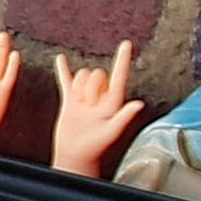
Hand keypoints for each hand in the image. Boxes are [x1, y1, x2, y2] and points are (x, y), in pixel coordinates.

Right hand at [49, 43, 145, 178]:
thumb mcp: (111, 133)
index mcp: (113, 103)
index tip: (127, 43)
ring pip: (82, 76)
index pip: (120, 76)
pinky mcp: (70, 100)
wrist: (74, 156)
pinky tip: (60, 59)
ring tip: (79, 105)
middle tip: (89, 106)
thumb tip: (139, 104)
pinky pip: (66, 80)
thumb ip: (124, 117)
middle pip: (97, 74)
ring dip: (79, 86)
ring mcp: (85, 98)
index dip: (123, 60)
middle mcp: (101, 98)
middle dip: (91, 85)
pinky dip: (63, 69)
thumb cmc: (94, 148)